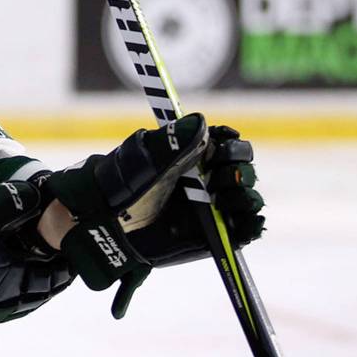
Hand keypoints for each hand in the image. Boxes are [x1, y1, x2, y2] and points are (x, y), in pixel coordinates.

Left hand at [43, 113, 264, 317]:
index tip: (224, 140)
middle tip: (219, 175)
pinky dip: (251, 225)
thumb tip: (201, 122)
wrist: (105, 222)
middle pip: (242, 168)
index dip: (230, 140)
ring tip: (224, 199)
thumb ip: (171, 142)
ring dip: (244, 196)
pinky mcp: (214, 234)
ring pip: (247, 198)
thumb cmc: (120, 183)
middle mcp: (207, 178)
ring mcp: (212, 207)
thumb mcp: (142, 158)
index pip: (226, 142)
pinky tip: (243, 221)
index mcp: (193, 154)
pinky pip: (243, 230)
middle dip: (238, 169)